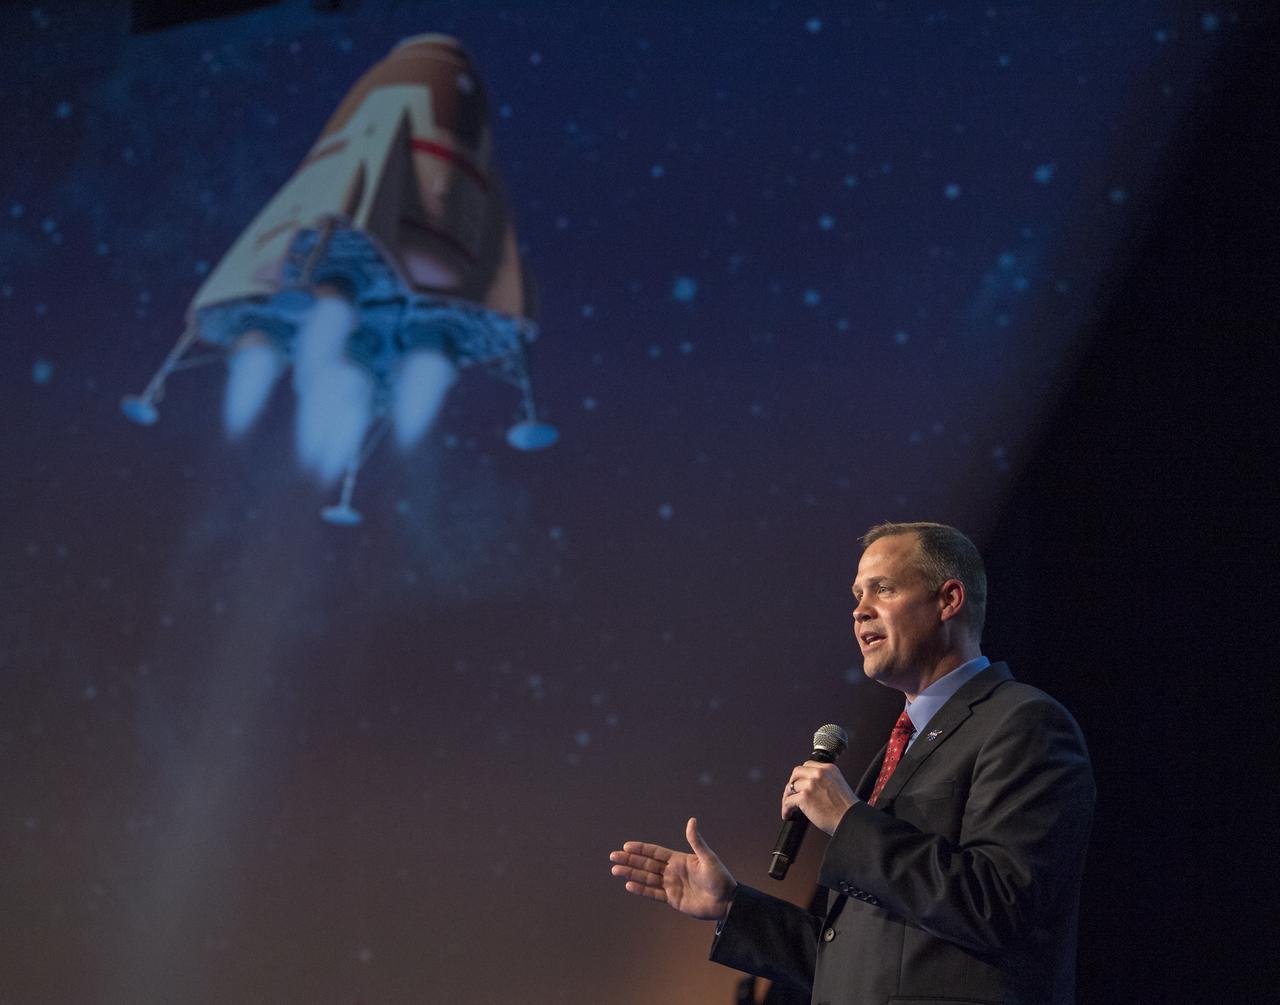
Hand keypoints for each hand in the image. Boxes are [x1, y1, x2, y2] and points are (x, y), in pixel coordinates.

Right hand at [609, 817, 736, 920]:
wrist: (726, 902)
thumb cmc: (720, 878)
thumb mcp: (708, 859)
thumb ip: (696, 842)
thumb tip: (692, 820)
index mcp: (679, 859)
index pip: (655, 852)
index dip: (641, 849)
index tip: (626, 846)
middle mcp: (672, 871)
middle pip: (646, 864)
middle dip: (629, 860)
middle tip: (613, 857)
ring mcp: (671, 885)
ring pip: (646, 878)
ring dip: (631, 874)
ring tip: (615, 870)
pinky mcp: (672, 899)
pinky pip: (653, 893)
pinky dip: (641, 890)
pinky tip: (629, 885)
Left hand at [782, 760, 855, 834]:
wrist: (851, 820)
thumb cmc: (847, 809)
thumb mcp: (838, 785)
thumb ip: (825, 781)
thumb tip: (809, 786)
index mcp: (829, 769)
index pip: (808, 765)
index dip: (801, 775)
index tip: (799, 783)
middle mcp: (819, 773)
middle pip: (796, 772)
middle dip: (792, 783)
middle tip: (791, 793)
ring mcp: (811, 784)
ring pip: (790, 787)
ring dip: (787, 797)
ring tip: (788, 806)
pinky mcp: (805, 797)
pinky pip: (788, 801)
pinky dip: (785, 808)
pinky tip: (788, 814)